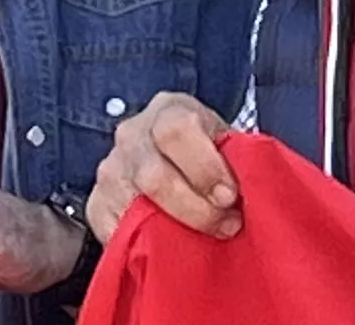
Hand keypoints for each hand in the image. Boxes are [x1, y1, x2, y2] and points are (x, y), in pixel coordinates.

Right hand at [87, 94, 240, 245]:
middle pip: (155, 175)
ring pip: (134, 204)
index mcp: (169, 110)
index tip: (230, 196)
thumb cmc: (207, 152)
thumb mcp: (224, 142)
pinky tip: (170, 244)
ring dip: (174, 229)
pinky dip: (145, 242)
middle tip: (225, 225)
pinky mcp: (97, 203)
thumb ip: (237, 158)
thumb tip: (257, 190)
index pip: (177, 130)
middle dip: (196, 207)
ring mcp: (110, 169)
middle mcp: (132, 135)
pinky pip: (115, 229)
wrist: (169, 156)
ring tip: (204, 240)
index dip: (205, 167)